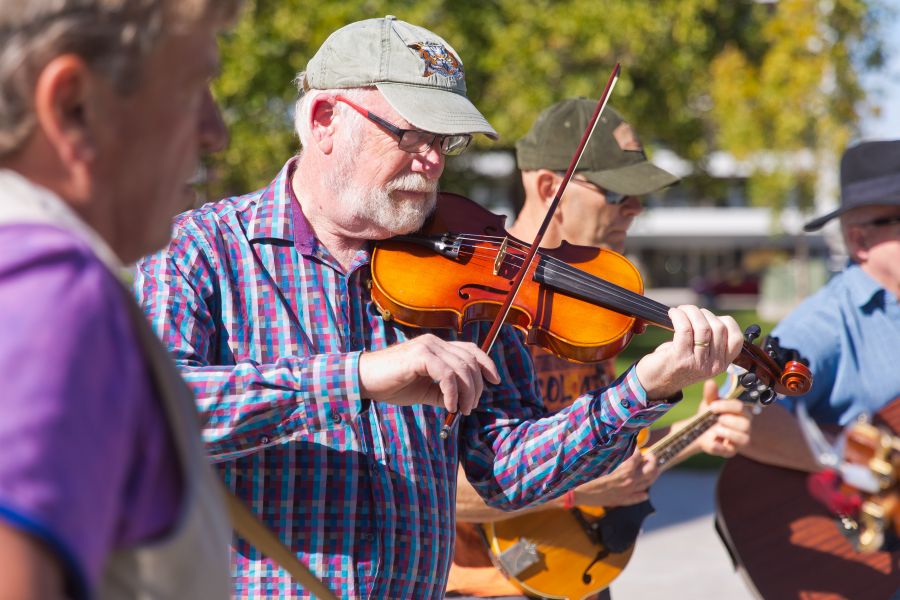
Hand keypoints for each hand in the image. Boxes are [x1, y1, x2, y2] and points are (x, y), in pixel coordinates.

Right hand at [358, 334, 500, 413]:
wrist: (364, 380)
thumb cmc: (392, 385)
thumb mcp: (425, 390)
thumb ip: (444, 392)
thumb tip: (463, 403)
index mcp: (437, 347)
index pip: (471, 350)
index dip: (486, 363)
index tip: (495, 381)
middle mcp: (435, 342)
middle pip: (470, 361)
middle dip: (477, 387)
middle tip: (469, 408)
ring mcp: (428, 347)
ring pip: (462, 368)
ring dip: (467, 392)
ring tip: (461, 410)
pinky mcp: (420, 356)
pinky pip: (447, 374)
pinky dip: (452, 392)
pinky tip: (449, 405)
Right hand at [569, 450, 658, 507]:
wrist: (577, 492)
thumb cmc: (586, 474)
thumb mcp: (600, 461)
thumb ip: (614, 455)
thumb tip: (623, 448)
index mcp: (625, 470)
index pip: (638, 457)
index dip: (638, 450)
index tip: (636, 447)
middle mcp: (630, 482)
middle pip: (650, 470)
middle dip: (652, 460)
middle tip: (650, 455)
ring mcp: (627, 492)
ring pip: (647, 484)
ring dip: (652, 475)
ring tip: (652, 469)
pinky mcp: (621, 501)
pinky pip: (636, 498)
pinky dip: (642, 495)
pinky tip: (644, 494)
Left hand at [635, 305, 742, 400]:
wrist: (654, 383)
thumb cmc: (675, 364)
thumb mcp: (700, 356)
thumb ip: (711, 341)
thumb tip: (710, 316)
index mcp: (722, 364)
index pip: (736, 339)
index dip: (725, 321)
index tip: (709, 317)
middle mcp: (713, 365)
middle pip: (718, 328)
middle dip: (703, 313)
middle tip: (688, 312)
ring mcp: (697, 363)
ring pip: (703, 327)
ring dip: (690, 312)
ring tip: (680, 311)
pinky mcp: (680, 358)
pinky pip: (684, 328)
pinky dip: (679, 316)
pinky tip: (672, 313)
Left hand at [688, 379, 751, 456]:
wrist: (698, 429)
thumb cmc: (709, 414)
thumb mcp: (709, 403)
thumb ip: (711, 394)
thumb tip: (710, 382)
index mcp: (741, 412)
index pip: (741, 407)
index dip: (726, 406)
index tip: (712, 406)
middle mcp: (745, 426)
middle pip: (746, 424)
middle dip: (730, 420)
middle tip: (717, 419)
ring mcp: (739, 440)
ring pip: (745, 439)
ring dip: (729, 433)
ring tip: (716, 429)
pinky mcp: (730, 451)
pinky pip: (730, 451)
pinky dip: (720, 446)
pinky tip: (712, 440)